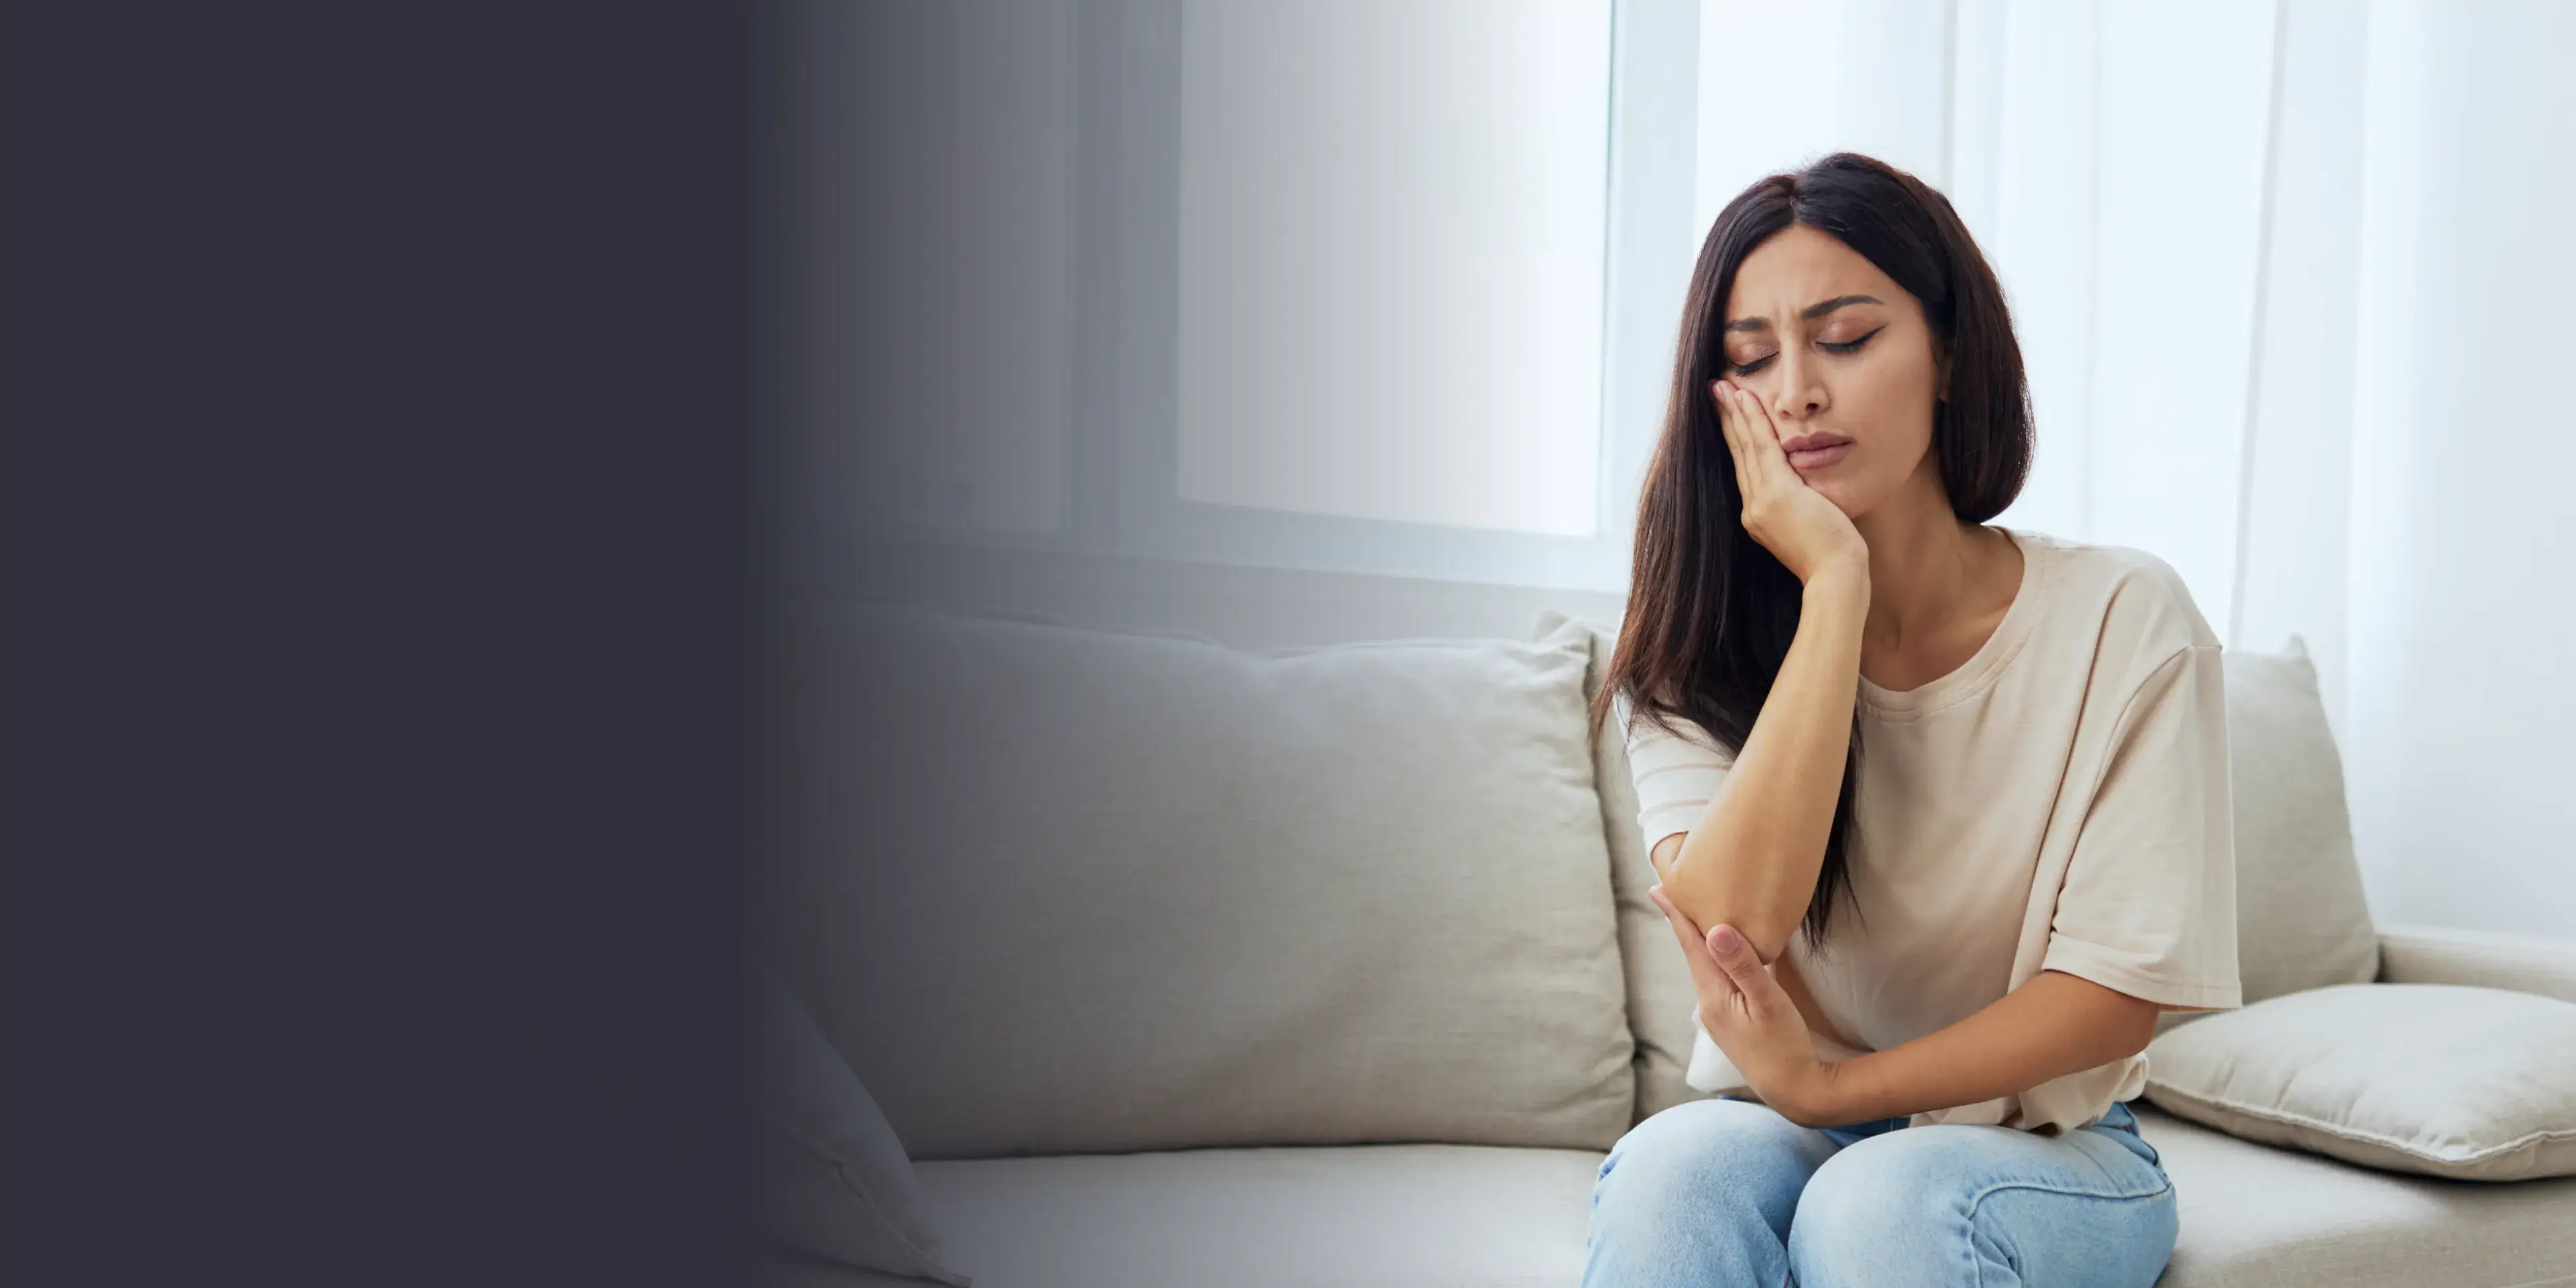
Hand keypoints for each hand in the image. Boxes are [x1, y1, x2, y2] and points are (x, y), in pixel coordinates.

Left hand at [1648, 883, 1839, 1125]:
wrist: (1793, 1090)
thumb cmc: (1785, 1045)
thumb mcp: (1769, 1003)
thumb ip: (1743, 966)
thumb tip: (1715, 931)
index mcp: (1713, 995)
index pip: (1691, 945)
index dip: (1676, 915)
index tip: (1657, 888)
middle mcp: (1708, 1004)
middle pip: (1692, 954)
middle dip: (1681, 923)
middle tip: (1668, 893)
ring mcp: (1716, 1016)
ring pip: (1703, 968)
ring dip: (1695, 942)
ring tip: (1689, 918)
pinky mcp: (1728, 1023)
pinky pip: (1714, 981)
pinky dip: (1711, 960)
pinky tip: (1717, 957)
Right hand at [1711, 379, 1867, 584]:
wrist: (1835, 575)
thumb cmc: (1833, 556)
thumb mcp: (1810, 526)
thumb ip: (1800, 506)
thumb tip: (1806, 492)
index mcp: (1758, 517)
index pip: (1745, 469)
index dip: (1735, 438)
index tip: (1728, 414)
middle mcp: (1752, 508)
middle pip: (1738, 453)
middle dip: (1727, 420)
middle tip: (1716, 391)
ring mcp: (1761, 501)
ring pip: (1746, 447)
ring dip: (1735, 413)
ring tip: (1724, 387)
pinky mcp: (1777, 494)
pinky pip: (1762, 448)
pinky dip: (1753, 421)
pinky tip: (1746, 399)